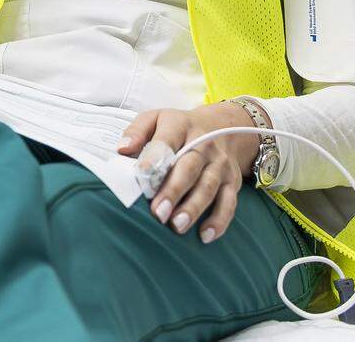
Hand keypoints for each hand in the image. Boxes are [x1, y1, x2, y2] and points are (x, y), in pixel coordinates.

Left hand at [118, 102, 258, 242]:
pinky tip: (205, 235)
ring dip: (193, 208)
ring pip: (208, 186)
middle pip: (189, 167)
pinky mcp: (232, 181)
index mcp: (179, 125)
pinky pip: (229, 202)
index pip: (166, 141)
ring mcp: (219, 163)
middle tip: (159, 212)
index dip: (154, 158)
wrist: (221, 126)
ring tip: (177, 225)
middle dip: (174, 190)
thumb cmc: (178, 129)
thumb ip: (137, 132)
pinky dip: (219, 220)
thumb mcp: (155, 119)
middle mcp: (203, 143)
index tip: (141, 176)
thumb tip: (122, 150)